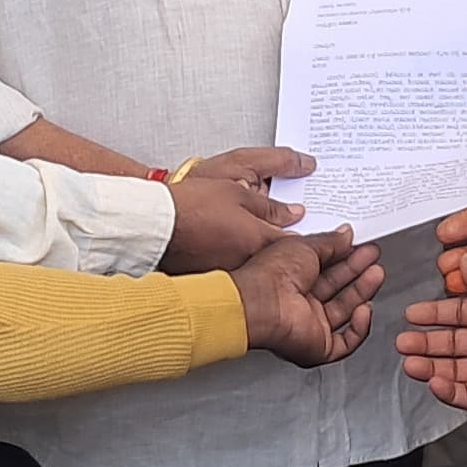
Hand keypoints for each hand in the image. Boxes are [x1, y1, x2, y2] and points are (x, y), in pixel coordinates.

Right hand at [163, 146, 311, 271]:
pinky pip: (235, 268)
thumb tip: (294, 212)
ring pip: (258, 264)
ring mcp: (231, 272)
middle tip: (288, 236)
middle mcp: (249, 261)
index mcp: (259, 239)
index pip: (297, 244)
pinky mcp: (213, 277)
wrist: (154, 225)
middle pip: (279, 258)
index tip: (313, 231)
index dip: (307, 236)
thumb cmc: (189, 206)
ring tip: (253, 237)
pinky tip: (228, 245)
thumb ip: (272, 205)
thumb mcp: (238, 189)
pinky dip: (238, 258)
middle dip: (283, 245)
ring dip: (261, 253)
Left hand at [229, 226, 385, 367]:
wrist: (262, 302)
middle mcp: (300, 303)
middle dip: (357, 272)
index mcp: (291, 279)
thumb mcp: (304, 245)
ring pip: (345, 312)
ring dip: (362, 293)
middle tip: (372, 257)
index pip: (326, 268)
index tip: (360, 245)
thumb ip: (329, 242)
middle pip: (337, 289)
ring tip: (376, 274)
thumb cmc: (271, 274)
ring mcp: (309, 325)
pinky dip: (359, 328)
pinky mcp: (317, 347)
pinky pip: (346, 342)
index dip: (345, 256)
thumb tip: (345, 235)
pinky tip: (365, 309)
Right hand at [398, 264, 466, 411]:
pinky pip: (466, 394)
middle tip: (402, 342)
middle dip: (424, 342)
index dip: (433, 314)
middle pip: (451, 342)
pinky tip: (434, 382)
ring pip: (454, 368)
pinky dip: (448, 390)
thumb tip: (463, 261)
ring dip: (430, 366)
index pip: (456, 312)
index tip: (411, 314)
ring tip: (409, 363)